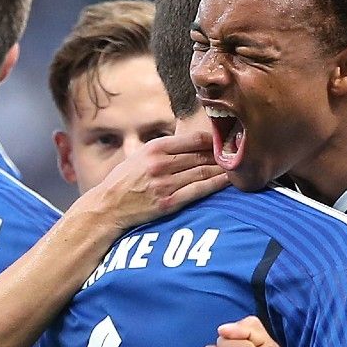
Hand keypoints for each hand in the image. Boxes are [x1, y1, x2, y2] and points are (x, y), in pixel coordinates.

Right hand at [82, 131, 228, 228]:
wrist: (107, 206)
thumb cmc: (124, 181)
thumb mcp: (140, 155)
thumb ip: (163, 149)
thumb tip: (191, 143)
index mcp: (155, 148)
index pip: (193, 139)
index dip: (213, 140)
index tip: (225, 140)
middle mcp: (160, 164)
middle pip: (201, 156)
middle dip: (222, 155)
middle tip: (239, 154)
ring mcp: (165, 184)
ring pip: (203, 172)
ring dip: (223, 169)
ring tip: (237, 166)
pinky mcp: (168, 202)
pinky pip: (198, 191)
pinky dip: (215, 185)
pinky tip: (228, 181)